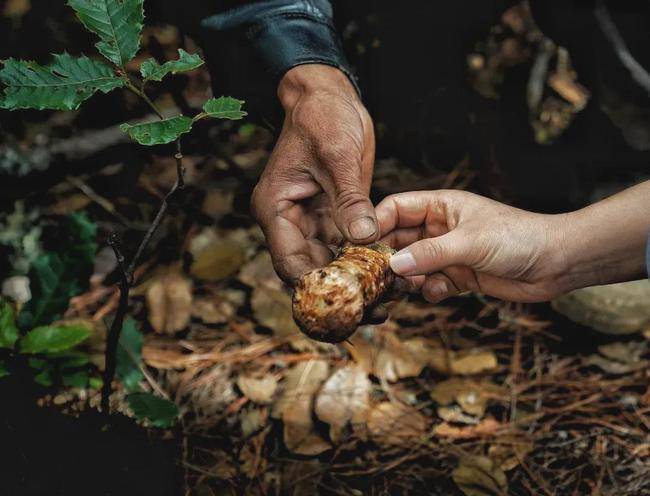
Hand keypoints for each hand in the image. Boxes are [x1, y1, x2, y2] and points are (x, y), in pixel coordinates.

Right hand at [251, 64, 376, 282]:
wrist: (330, 99)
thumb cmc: (323, 118)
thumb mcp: (337, 156)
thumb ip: (350, 200)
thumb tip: (364, 239)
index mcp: (276, 208)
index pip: (289, 260)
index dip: (314, 284)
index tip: (344, 303)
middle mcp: (289, 220)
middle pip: (309, 269)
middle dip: (337, 290)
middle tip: (371, 310)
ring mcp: (311, 221)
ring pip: (328, 263)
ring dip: (353, 280)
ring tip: (384, 298)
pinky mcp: (332, 216)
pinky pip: (345, 247)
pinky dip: (362, 261)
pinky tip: (384, 274)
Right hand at [376, 190, 570, 302]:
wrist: (555, 263)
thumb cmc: (518, 238)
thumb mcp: (470, 242)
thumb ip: (431, 254)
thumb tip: (393, 265)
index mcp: (440, 206)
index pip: (395, 208)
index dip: (376, 224)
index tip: (360, 245)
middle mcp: (439, 228)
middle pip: (398, 239)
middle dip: (388, 257)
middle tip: (375, 275)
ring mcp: (447, 253)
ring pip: (411, 265)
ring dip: (407, 277)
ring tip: (408, 286)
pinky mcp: (458, 276)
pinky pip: (430, 284)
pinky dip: (429, 290)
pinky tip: (440, 291)